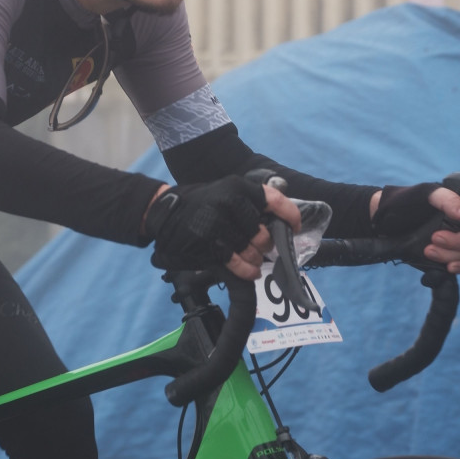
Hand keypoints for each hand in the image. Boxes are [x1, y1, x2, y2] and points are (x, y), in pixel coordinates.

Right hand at [146, 178, 300, 279]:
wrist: (164, 213)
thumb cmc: (199, 204)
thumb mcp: (225, 192)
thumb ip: (250, 204)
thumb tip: (279, 225)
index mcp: (238, 187)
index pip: (274, 201)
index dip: (290, 216)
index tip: (295, 227)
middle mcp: (230, 202)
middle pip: (264, 234)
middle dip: (265, 245)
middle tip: (258, 248)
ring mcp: (218, 223)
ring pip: (253, 251)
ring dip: (255, 260)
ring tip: (249, 259)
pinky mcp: (208, 243)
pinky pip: (237, 262)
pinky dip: (246, 270)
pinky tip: (247, 271)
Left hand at [370, 180, 459, 274]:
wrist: (385, 222)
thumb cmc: (405, 201)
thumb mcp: (424, 193)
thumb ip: (446, 199)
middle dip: (457, 240)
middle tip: (435, 237)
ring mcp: (456, 239)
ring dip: (449, 253)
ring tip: (428, 249)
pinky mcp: (447, 255)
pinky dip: (457, 266)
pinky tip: (447, 266)